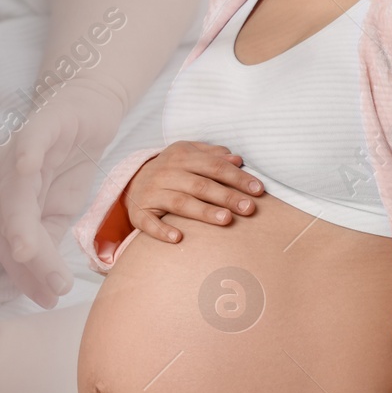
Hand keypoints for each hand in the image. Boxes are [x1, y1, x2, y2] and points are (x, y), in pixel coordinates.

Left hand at [0, 79, 125, 309]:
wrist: (87, 115)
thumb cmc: (67, 166)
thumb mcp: (59, 214)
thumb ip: (47, 244)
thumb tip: (49, 288)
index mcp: (1, 203)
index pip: (6, 244)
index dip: (23, 274)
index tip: (45, 300)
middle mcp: (0, 178)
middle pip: (6, 223)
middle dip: (25, 259)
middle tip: (48, 287)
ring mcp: (16, 151)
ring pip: (14, 190)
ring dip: (21, 220)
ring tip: (31, 250)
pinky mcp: (39, 126)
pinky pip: (30, 142)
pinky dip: (27, 154)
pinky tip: (29, 168)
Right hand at [122, 141, 264, 243]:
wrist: (132, 182)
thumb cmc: (171, 170)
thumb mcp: (189, 155)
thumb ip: (212, 156)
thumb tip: (237, 159)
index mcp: (181, 156)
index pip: (214, 166)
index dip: (237, 178)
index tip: (258, 190)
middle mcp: (166, 172)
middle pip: (201, 185)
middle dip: (227, 196)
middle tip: (249, 208)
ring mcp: (151, 192)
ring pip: (181, 202)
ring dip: (204, 212)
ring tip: (226, 220)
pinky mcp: (139, 213)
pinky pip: (150, 223)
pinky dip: (162, 230)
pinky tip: (178, 238)